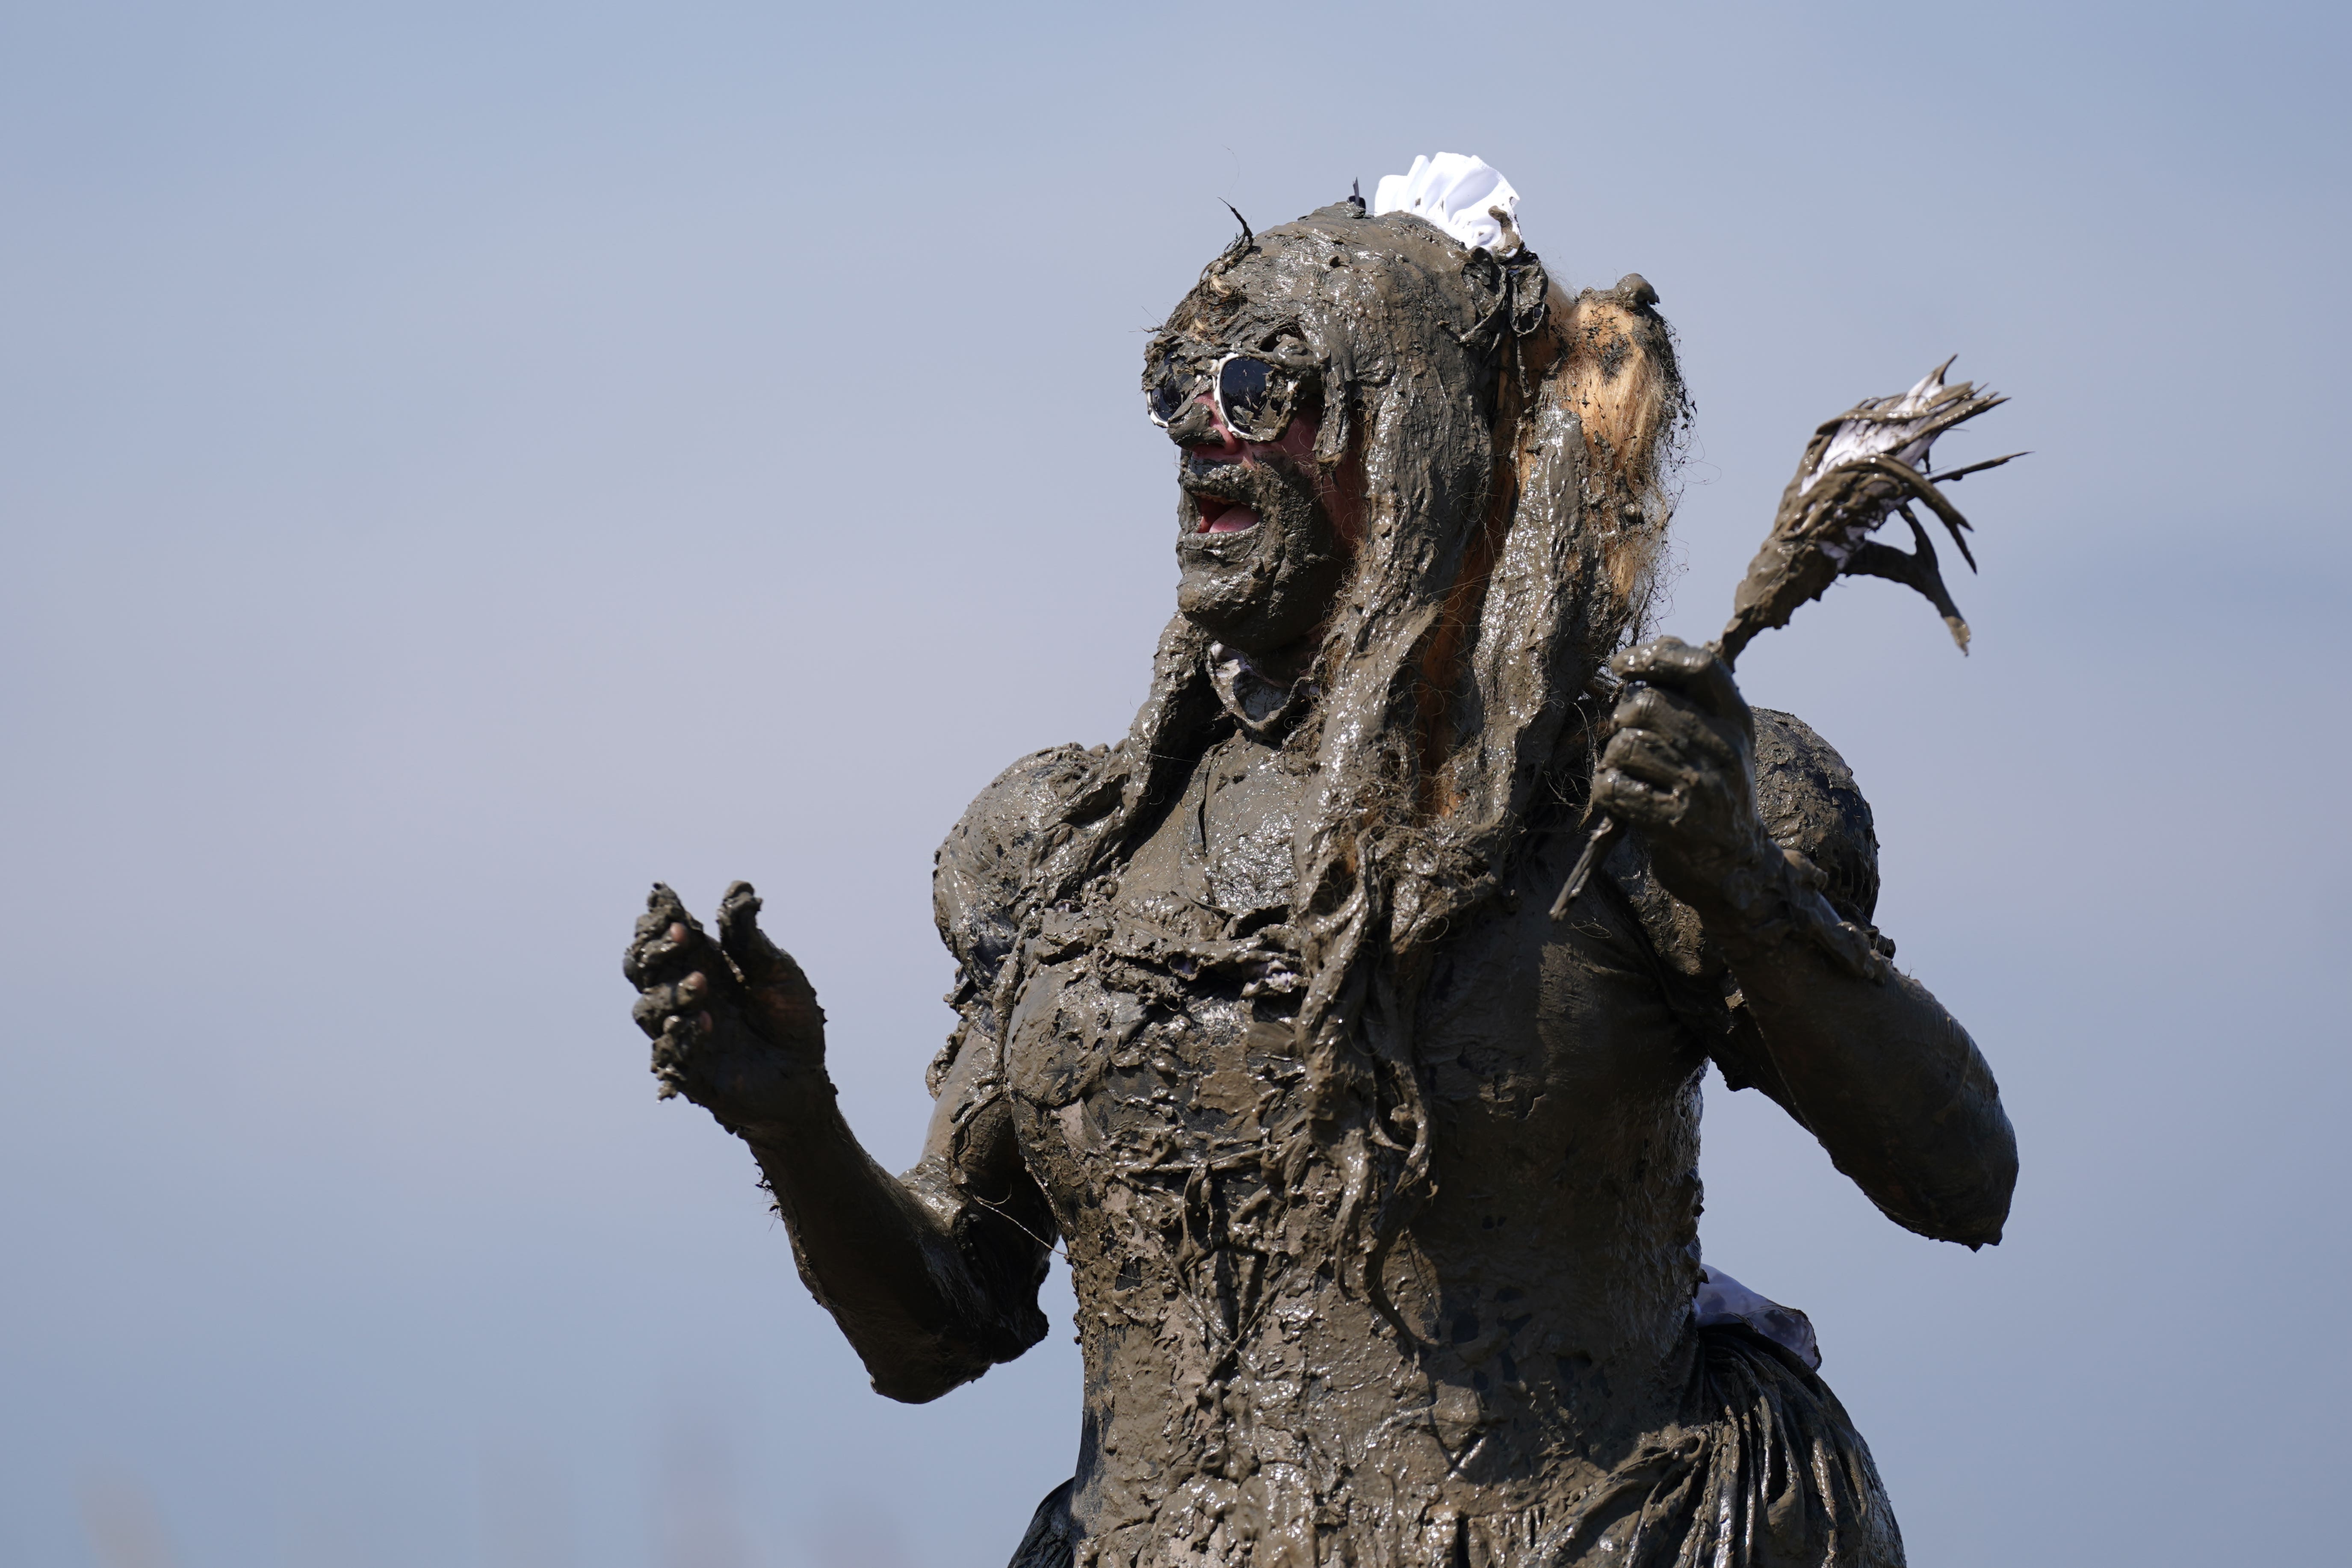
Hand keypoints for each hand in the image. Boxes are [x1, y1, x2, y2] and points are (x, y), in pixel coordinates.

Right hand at [624, 881, 828, 1136]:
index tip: (665, 899)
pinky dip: (682, 1035)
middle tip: (677, 935)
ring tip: (701, 984)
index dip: (660, 918)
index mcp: (703, 965)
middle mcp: (684, 995)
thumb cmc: (791, 1018)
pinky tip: (705, 1023)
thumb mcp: (777, 972)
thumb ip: (749, 938)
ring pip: (648, 1008)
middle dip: (653, 949)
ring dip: (670, 993)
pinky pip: (669, 1050)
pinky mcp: (687, 1068)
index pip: (666, 937)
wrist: (805, 1075)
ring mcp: (682, 1031)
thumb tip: (738, 888)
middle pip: (643, 967)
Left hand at [1591, 637, 1776, 917]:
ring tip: (1629, 776)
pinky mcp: (1676, 822)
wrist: (1737, 865)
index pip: (1700, 665)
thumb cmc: (1712, 791)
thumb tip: (1635, 658)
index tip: (1621, 664)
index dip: (1654, 655)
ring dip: (1612, 760)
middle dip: (1621, 720)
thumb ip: (1688, 699)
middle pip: (1645, 704)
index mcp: (1736, 719)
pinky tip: (1623, 800)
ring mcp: (1702, 786)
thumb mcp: (1718, 738)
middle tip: (1628, 743)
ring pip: (1623, 745)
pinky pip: (1614, 786)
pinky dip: (1606, 791)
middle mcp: (1725, 748)